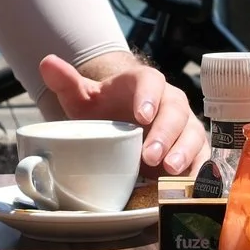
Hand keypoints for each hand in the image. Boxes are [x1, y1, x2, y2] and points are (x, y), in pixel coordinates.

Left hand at [40, 53, 205, 174]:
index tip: (141, 115)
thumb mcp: (83, 98)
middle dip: (165, 134)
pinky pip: (203, 157)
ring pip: (192, 134)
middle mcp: (170, 101)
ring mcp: (184, 125)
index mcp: (144, 83)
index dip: (149, 97)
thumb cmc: (104, 109)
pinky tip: (191, 186)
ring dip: (184, 153)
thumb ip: (67, 82)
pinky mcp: (193, 148)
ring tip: (169, 171)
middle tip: (150, 155)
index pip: (151, 82)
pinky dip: (200, 171)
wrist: (123, 122)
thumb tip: (47, 63)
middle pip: (175, 112)